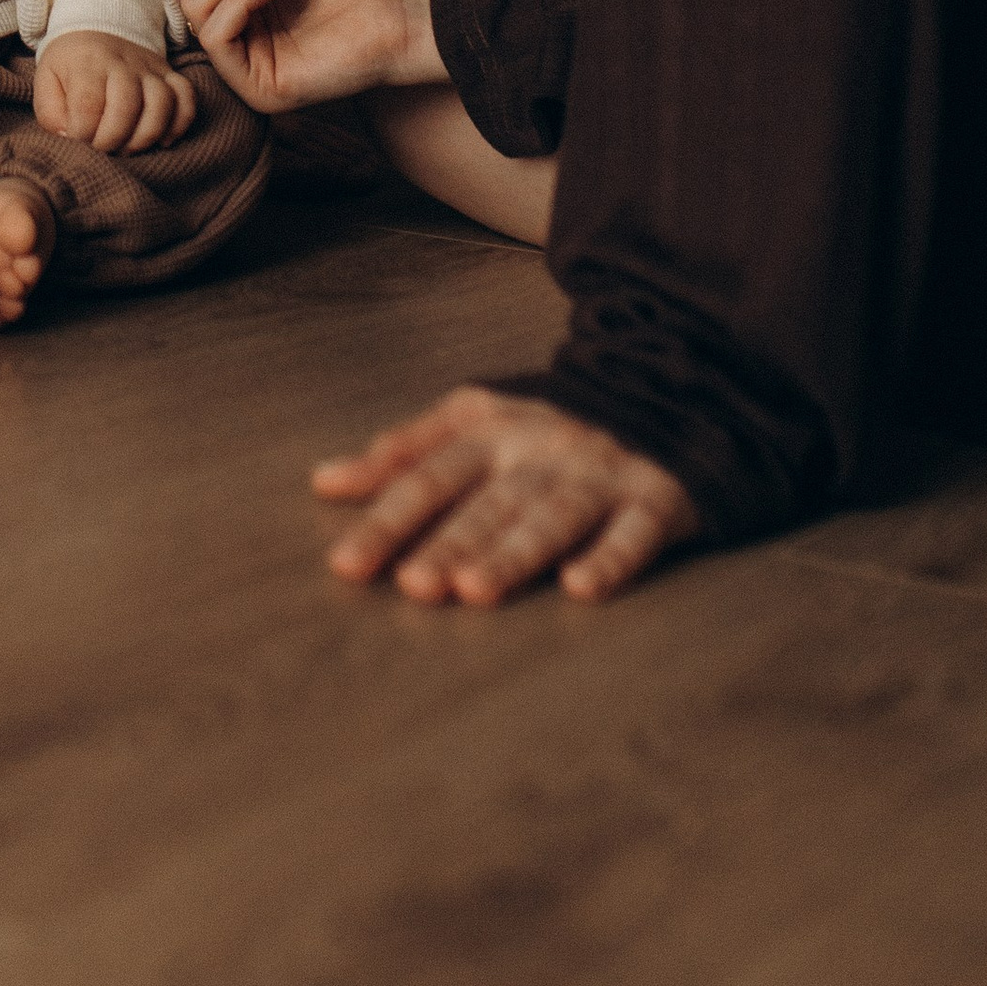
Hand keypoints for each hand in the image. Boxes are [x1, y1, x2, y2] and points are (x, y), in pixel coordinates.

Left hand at [32, 27, 199, 151]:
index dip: (83, 135)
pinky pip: (187, 97)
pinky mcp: (169, 73)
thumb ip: (50, 113)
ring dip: (146, 136)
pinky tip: (162, 140)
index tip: (77, 144)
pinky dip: (180, 123)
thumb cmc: (69, 64)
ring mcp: (150, 67)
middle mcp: (122, 62)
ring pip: (162, 102)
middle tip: (102, 151)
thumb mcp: (46, 80)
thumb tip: (69, 139)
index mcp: (86, 63)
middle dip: (113, 140)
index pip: (88, 105)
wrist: (96, 25)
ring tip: (128, 148)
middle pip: (127, 105)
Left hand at [314, 386, 699, 604]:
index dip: (386, 520)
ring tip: (476, 590)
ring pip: (551, 516)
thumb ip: (402, 451)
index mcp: (491, 433)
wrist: (663, 395)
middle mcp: (540, 452)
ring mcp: (599, 475)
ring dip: (514, 551)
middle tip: (413, 586)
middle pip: (487, 501)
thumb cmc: (545, 429)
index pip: (427, 477)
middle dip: (448, 543)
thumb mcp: (473, 423)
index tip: (345, 565)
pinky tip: (581, 588)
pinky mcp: (657, 500)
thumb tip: (323, 481)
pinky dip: (611, 559)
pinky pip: (634, 532)